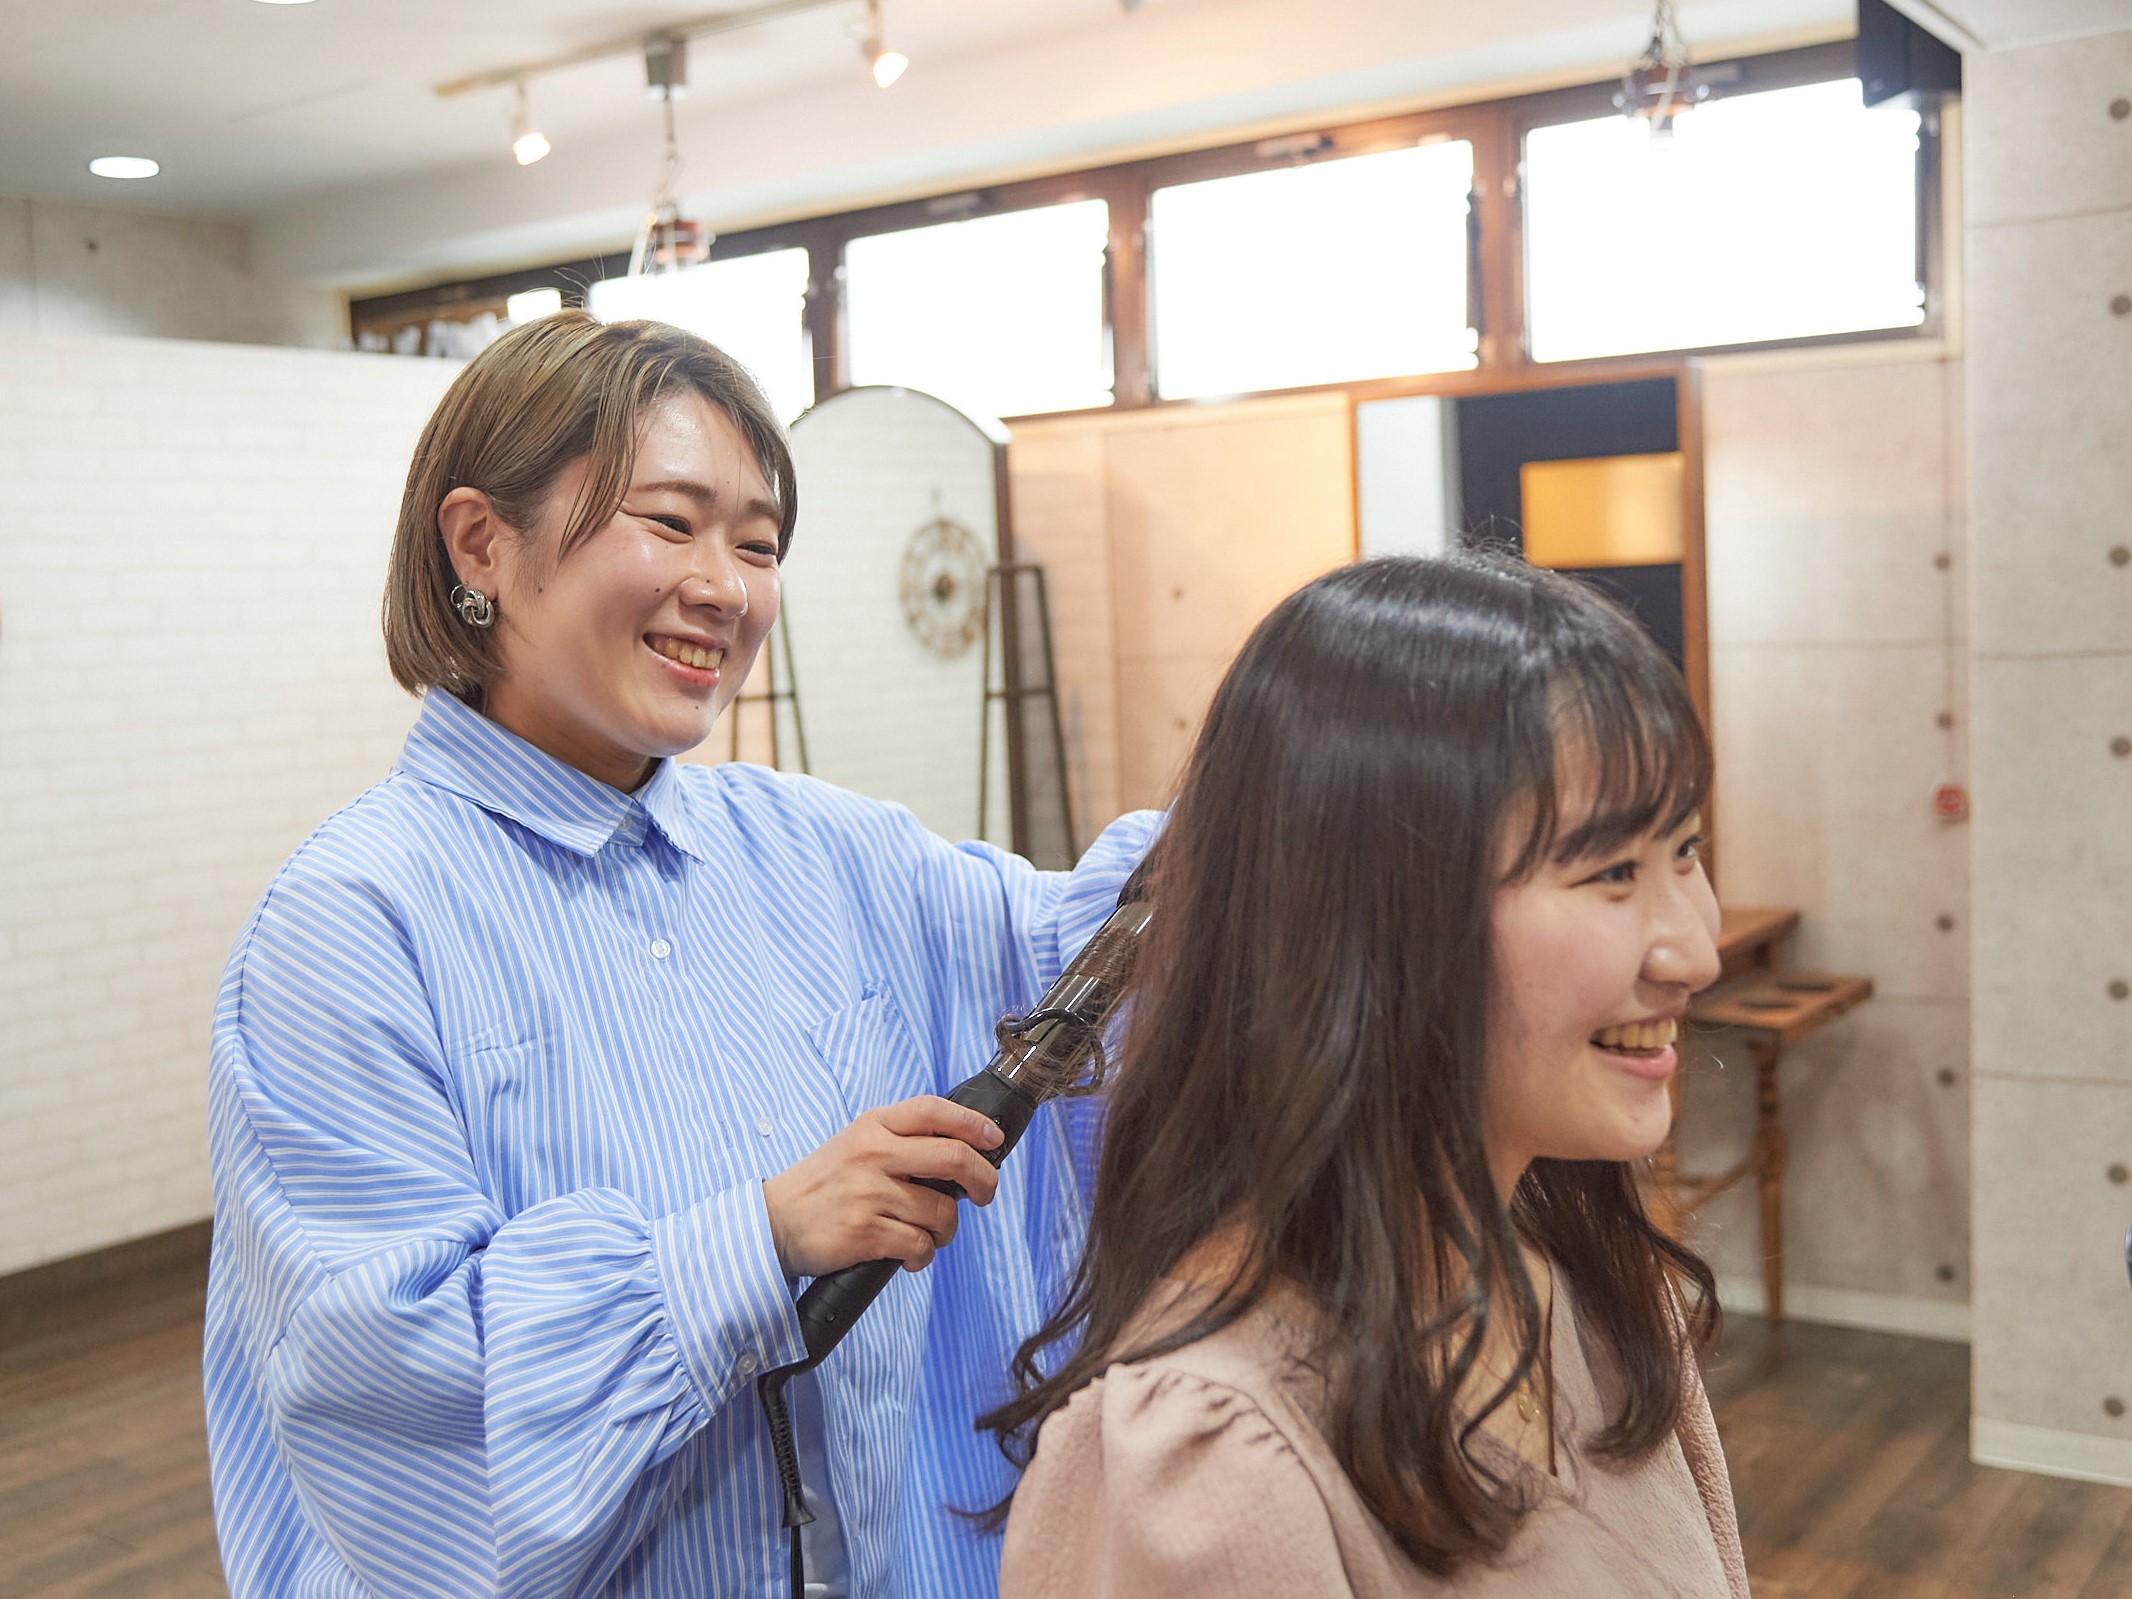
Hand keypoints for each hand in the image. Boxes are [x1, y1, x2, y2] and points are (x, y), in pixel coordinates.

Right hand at [763, 1096, 1003, 1277]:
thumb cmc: (824, 1185)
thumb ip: (900, 1141)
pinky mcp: (865, 1231)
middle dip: (983, 1180)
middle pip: (953, 1157)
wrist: (774, 1222)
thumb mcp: (856, 1144)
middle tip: (984, 1194)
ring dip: (946, 1230)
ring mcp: (869, 1192)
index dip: (972, 1122)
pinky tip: (911, 1255)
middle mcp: (873, 1153)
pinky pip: (920, 1244)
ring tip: (930, 1234)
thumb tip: (961, 1155)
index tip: (993, 1139)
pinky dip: (923, 1255)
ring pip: (942, 1211)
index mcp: (874, 1126)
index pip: (933, 1110)